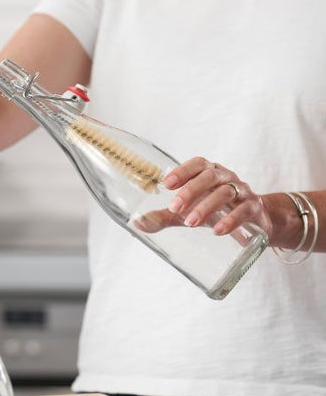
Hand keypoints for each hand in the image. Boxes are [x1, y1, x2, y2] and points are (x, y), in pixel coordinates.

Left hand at [134, 156, 272, 237]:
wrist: (259, 219)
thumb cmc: (217, 210)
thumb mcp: (190, 211)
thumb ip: (165, 216)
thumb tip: (137, 223)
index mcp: (211, 173)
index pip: (198, 164)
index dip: (182, 171)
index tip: (166, 184)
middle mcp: (227, 178)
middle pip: (210, 177)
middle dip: (190, 191)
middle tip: (174, 207)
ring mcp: (243, 191)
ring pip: (225, 193)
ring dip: (206, 207)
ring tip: (189, 222)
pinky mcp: (255, 208)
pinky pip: (244, 210)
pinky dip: (230, 220)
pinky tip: (217, 231)